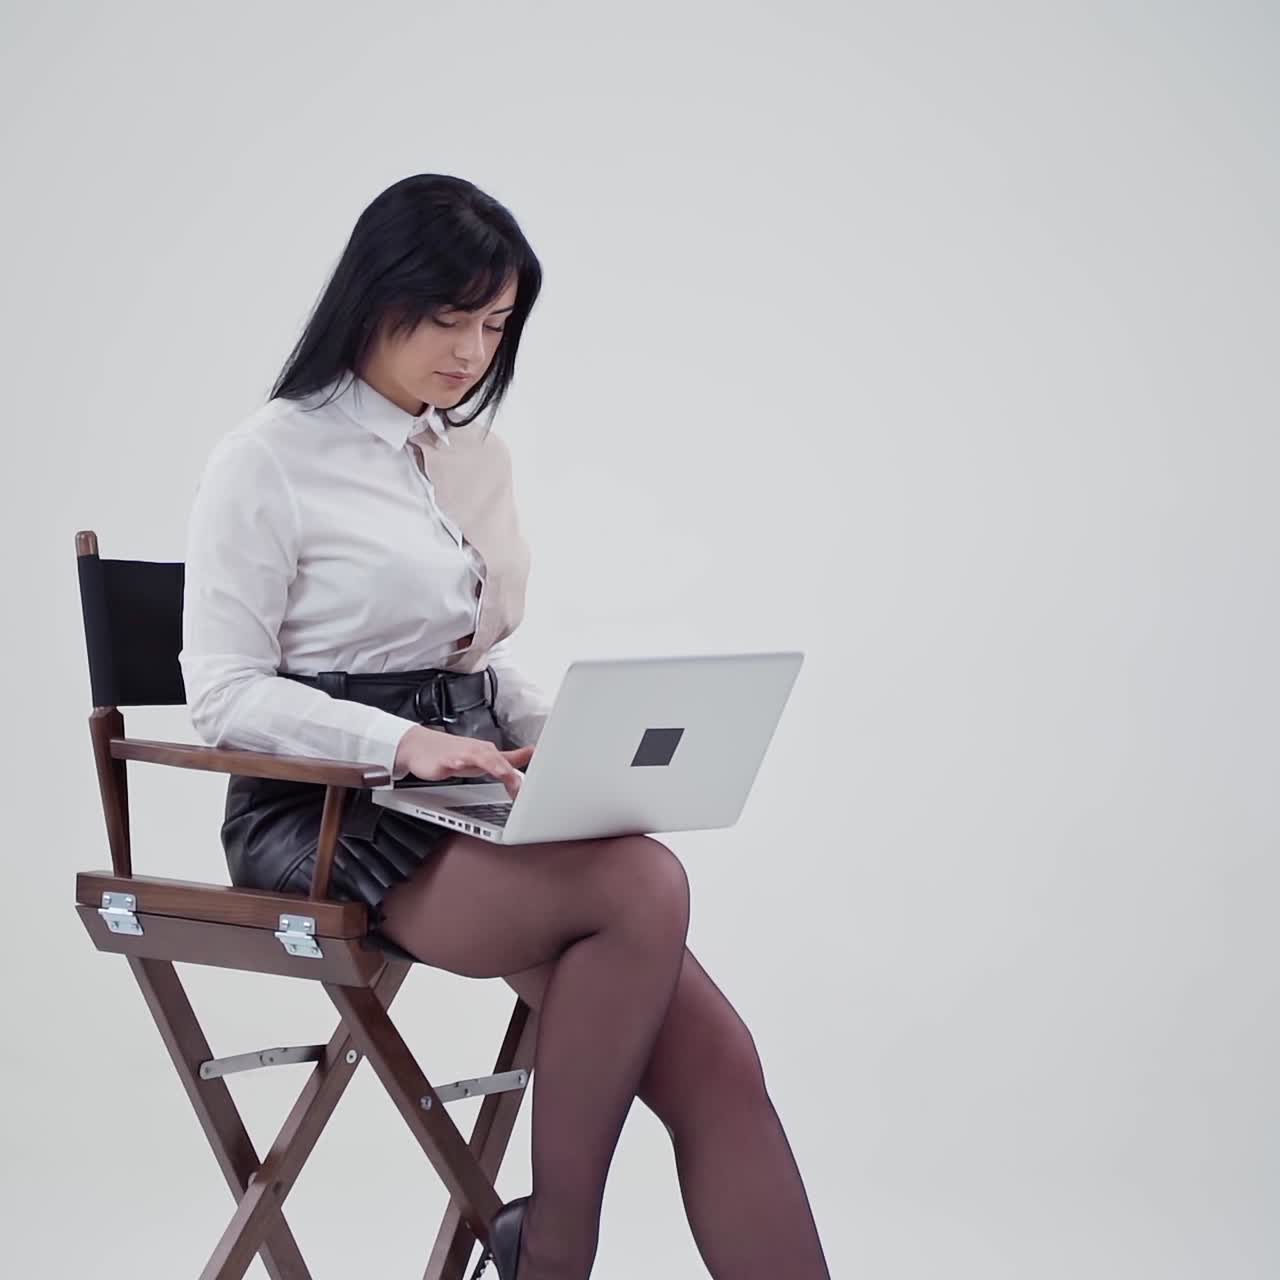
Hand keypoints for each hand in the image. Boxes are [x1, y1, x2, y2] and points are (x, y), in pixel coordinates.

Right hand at [394, 724, 534, 798]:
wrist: (420, 747)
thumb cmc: (453, 754)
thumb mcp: (484, 758)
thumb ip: (509, 758)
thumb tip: (532, 753)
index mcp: (489, 753)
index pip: (509, 764)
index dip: (521, 778)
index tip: (532, 793)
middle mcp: (478, 751)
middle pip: (498, 761)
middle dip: (511, 774)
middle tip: (522, 788)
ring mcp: (462, 754)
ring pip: (480, 758)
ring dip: (493, 765)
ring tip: (504, 773)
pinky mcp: (445, 759)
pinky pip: (453, 760)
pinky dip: (458, 761)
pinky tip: (461, 765)